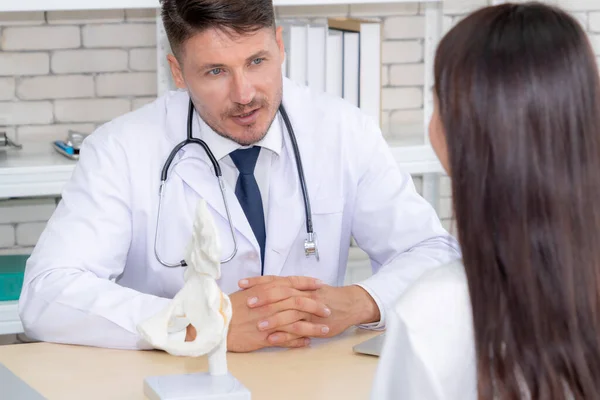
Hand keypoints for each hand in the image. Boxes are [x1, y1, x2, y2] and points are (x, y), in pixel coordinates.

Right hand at [195, 276, 330, 351]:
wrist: (217, 322)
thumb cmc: (232, 306)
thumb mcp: (249, 289)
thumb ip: (266, 286)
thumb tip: (281, 284)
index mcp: (267, 289)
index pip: (292, 283)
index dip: (308, 283)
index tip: (320, 285)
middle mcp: (271, 303)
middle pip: (300, 302)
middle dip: (316, 305)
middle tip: (327, 308)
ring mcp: (270, 321)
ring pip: (297, 322)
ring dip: (313, 326)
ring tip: (325, 329)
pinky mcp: (266, 337)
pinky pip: (287, 340)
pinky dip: (299, 341)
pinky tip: (308, 342)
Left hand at [241, 277, 379, 342]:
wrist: (348, 304)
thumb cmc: (324, 296)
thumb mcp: (304, 288)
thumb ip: (286, 288)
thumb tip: (263, 288)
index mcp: (297, 285)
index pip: (274, 280)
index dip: (257, 281)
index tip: (242, 284)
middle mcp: (302, 294)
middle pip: (281, 294)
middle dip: (264, 298)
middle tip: (248, 303)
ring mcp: (309, 310)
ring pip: (289, 312)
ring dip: (273, 319)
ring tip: (258, 325)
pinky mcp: (315, 324)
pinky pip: (298, 329)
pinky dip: (285, 335)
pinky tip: (273, 339)